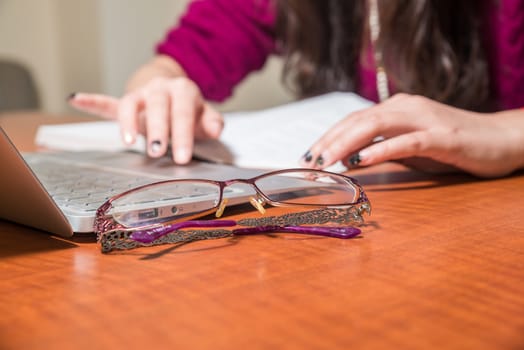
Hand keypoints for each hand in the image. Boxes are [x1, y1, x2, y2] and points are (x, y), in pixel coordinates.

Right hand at [68, 57, 223, 163]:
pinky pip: (108, 102)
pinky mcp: (126, 102)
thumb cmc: (189, 110)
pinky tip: (76, 98)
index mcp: (183, 91)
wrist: (173, 90)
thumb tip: (215, 129)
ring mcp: (141, 95)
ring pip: (131, 104)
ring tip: (128, 142)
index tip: (182, 158)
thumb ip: (212, 122)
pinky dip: (92, 101)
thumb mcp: (206, 115)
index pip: (182, 113)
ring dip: (128, 122)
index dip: (183, 135)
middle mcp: (160, 89)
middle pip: (157, 107)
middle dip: (158, 129)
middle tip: (159, 152)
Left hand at [301, 93, 523, 177]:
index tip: (307, 156)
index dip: (327, 137)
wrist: (501, 139)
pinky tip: (360, 161)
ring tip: (325, 162)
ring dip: (345, 144)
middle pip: (358, 120)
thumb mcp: (410, 148)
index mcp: (397, 108)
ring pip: (376, 126)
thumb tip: (348, 160)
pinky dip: (380, 150)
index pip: (353, 120)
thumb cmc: (452, 145)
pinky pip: (406, 142)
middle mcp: (406, 107)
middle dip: (328, 141)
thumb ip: (382, 149)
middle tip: (307, 162)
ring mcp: (424, 119)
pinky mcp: (442, 136)